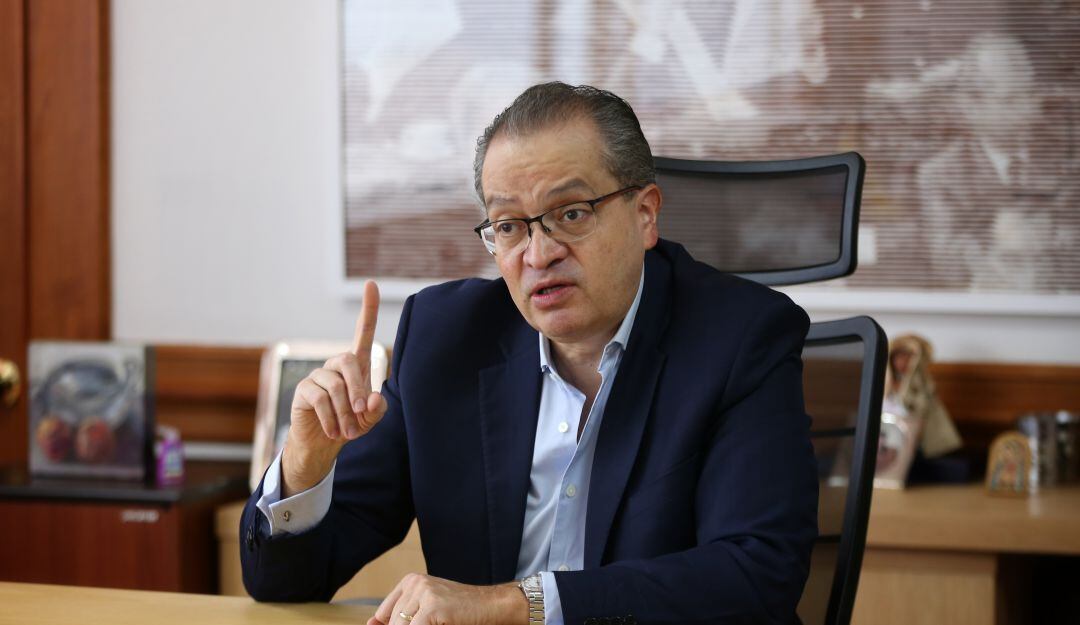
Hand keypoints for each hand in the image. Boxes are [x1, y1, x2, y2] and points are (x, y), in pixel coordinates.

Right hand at [281, 280, 387, 495]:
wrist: (323, 444)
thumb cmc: (350, 424)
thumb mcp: (369, 419)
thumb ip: (377, 408)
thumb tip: (372, 398)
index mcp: (356, 366)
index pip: (362, 332)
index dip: (368, 309)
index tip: (371, 284)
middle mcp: (336, 365)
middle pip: (348, 360)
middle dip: (358, 388)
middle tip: (362, 413)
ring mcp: (318, 375)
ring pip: (335, 385)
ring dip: (345, 411)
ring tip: (348, 431)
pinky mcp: (304, 390)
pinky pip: (319, 398)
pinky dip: (330, 418)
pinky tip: (333, 432)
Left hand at [369, 574, 526, 624]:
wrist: (492, 605)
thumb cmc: (463, 611)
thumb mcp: (429, 609)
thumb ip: (404, 615)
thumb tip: (372, 624)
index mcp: (410, 581)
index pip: (383, 614)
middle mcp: (414, 583)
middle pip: (393, 623)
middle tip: (429, 623)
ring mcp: (423, 593)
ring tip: (437, 623)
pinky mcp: (432, 607)